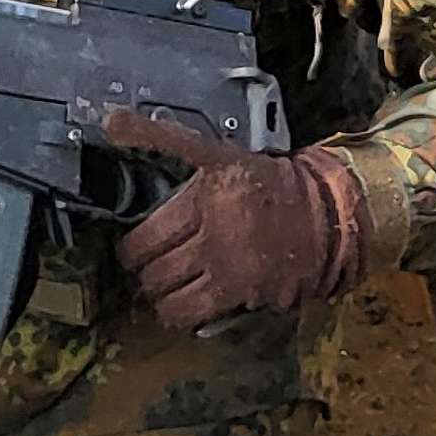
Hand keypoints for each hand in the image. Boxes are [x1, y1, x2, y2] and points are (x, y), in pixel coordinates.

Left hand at [100, 109, 368, 329]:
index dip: (131, 248)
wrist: (325, 214)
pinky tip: (184, 303)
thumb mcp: (218, 151)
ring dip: (159, 294)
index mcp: (204, 196)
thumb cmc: (266, 182)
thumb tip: (109, 121)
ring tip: (164, 285)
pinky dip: (179, 313)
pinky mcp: (245, 294)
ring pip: (167, 296)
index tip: (134, 247)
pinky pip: (191, 314)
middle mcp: (214, 234)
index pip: (144, 237)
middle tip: (148, 266)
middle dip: (143, 272)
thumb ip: (163, 138)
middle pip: (152, 270)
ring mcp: (230, 268)